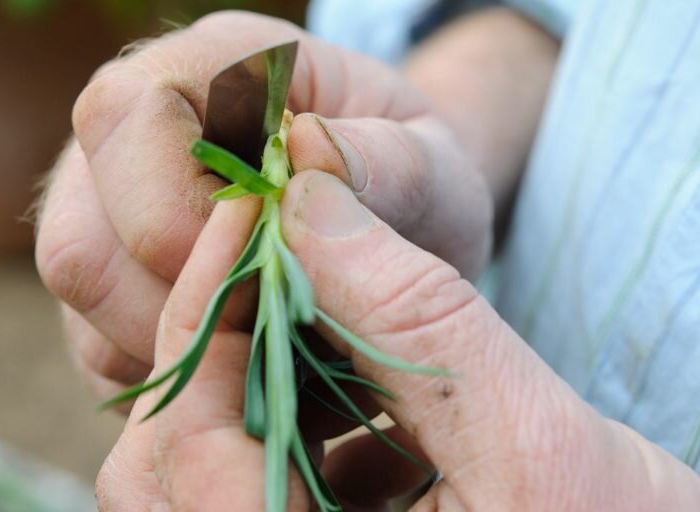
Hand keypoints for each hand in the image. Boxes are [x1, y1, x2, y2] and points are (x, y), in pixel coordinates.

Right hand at [35, 11, 491, 398]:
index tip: (266, 269)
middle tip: (271, 329)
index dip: (179, 214)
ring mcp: (114, 210)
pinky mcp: (117, 278)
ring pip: (85, 300)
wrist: (398, 216)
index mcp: (212, 67)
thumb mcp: (431, 168)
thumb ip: (387, 161)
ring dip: (176, 347)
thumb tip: (308, 154)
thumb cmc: (410, 181)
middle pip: (79, 234)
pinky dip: (173, 372)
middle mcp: (138, 137)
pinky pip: (101, 346)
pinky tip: (244, 364)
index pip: (126, 119)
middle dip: (175, 307)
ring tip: (268, 349)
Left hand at [96, 171, 699, 510]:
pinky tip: (342, 359)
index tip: (251, 209)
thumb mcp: (534, 439)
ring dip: (245, 364)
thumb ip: (418, 318)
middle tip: (268, 243)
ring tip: (307, 292)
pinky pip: (250, 475)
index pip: (186, 444)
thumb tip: (311, 193)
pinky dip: (281, 402)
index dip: (207, 308)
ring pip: (198, 466)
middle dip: (214, 335)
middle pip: (166, 462)